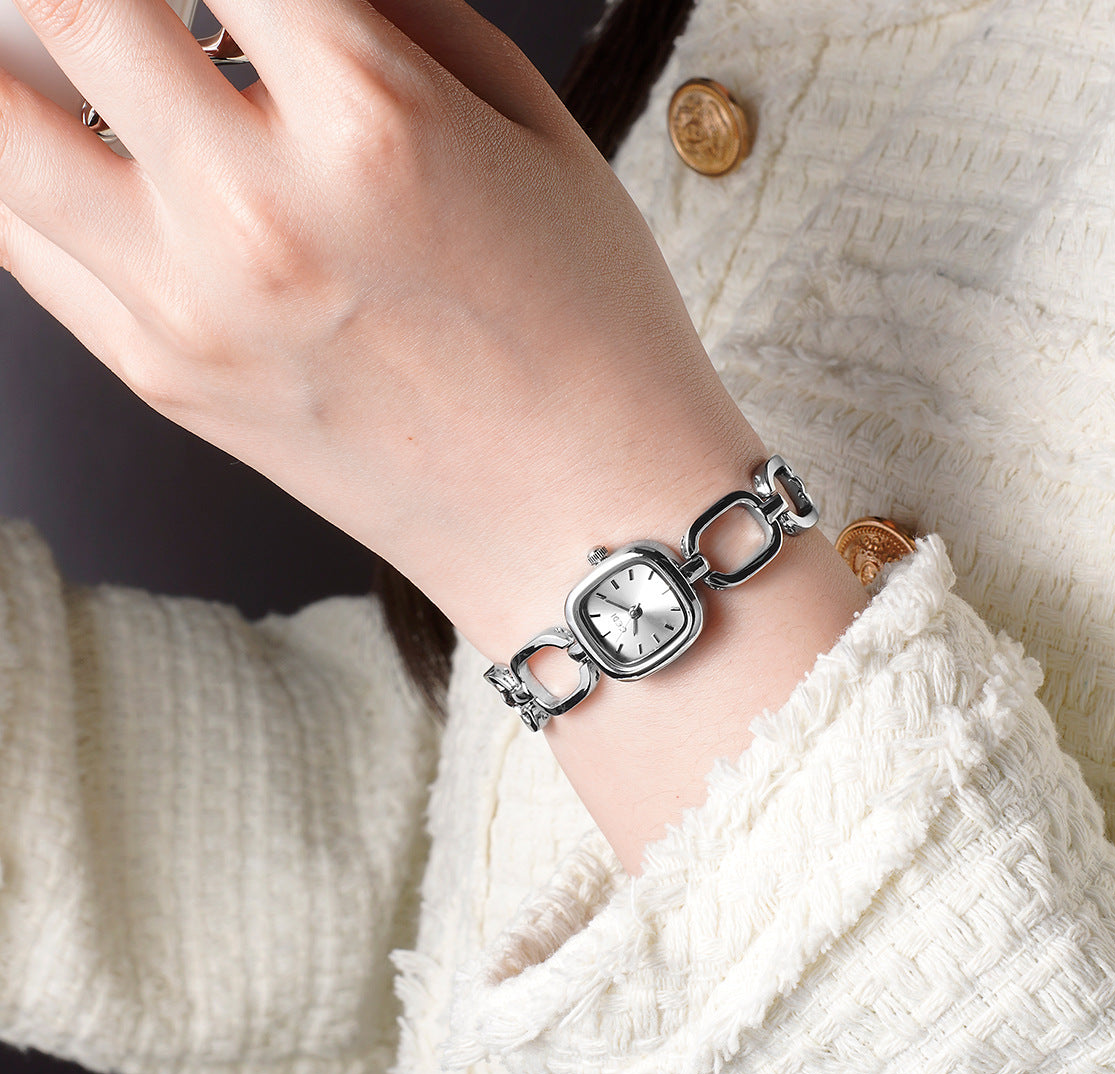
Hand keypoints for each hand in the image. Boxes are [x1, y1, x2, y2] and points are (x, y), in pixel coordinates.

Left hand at [0, 0, 761, 655]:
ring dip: (13, 57)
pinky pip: (21, 237)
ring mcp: (190, 305)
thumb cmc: (597, 338)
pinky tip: (88, 147)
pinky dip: (27, 166)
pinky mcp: (161, 377)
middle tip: (140, 10)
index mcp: (373, 120)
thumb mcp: (538, 137)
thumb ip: (406, 13)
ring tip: (82, 58)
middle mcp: (258, 208)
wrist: (584, 523)